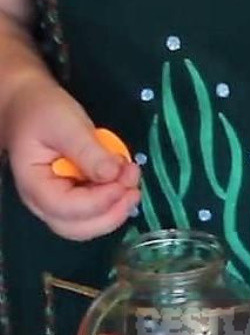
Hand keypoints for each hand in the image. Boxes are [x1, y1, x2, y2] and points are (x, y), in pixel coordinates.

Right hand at [4, 78, 139, 239]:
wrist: (32, 106)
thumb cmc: (42, 112)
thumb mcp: (65, 123)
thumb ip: (87, 150)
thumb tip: (113, 174)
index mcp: (34, 185)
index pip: (65, 208)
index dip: (99, 201)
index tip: (122, 181)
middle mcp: (44, 204)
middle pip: (80, 228)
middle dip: (112, 212)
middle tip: (133, 186)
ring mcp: (62, 206)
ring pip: (92, 225)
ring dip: (118, 209)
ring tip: (131, 180)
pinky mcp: (78, 202)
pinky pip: (99, 213)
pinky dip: (117, 202)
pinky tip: (126, 180)